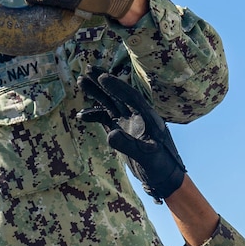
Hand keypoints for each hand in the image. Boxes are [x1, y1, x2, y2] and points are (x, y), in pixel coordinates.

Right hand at [77, 72, 185, 201]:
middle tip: (87, 68)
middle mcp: (137, 116)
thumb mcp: (145, 157)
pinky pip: (106, 118)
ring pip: (110, 103)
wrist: (163, 178)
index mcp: (147, 117)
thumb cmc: (160, 166)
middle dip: (103, 82)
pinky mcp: (122, 131)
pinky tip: (82, 115)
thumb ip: (128, 145)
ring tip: (80, 81)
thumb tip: (110, 134)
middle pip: (118, 95)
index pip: (130, 97)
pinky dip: (94, 115)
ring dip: (96, 93)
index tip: (101, 77)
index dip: (116, 86)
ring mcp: (129, 123)